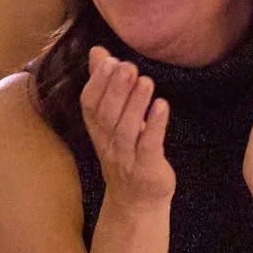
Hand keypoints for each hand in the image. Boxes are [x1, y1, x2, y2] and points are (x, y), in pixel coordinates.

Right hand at [83, 47, 173, 208]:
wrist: (137, 201)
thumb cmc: (126, 152)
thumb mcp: (113, 119)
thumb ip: (105, 84)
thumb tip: (98, 51)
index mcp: (98, 130)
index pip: (89, 105)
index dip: (97, 83)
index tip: (109, 60)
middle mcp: (108, 144)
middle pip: (107, 115)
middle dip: (116, 89)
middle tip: (127, 66)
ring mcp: (126, 158)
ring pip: (126, 131)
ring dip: (135, 104)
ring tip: (145, 81)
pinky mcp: (147, 169)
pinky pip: (149, 146)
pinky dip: (155, 126)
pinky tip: (162, 106)